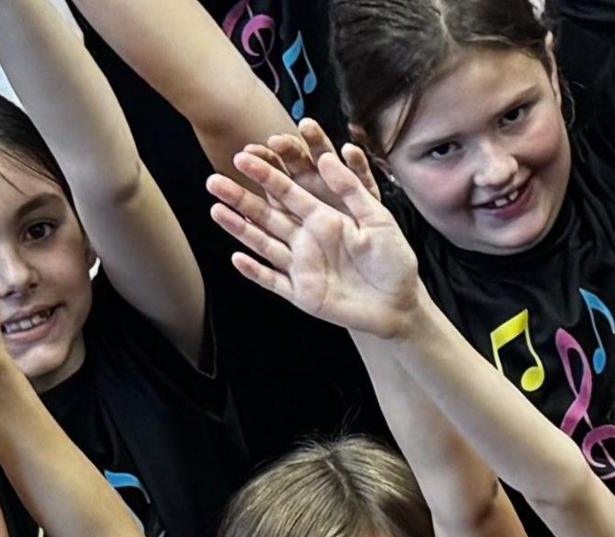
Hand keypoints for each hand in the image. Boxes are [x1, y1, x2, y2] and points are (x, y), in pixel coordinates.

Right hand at [206, 133, 426, 341]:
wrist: (399, 303)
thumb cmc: (393, 259)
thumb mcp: (379, 219)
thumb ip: (352, 190)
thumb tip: (328, 156)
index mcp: (323, 217)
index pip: (289, 191)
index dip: (267, 174)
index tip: (244, 155)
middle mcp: (307, 238)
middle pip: (267, 214)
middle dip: (241, 197)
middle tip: (214, 180)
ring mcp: (301, 266)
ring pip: (264, 243)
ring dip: (239, 228)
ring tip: (215, 209)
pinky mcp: (302, 294)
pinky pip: (273, 281)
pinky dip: (255, 271)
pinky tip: (237, 258)